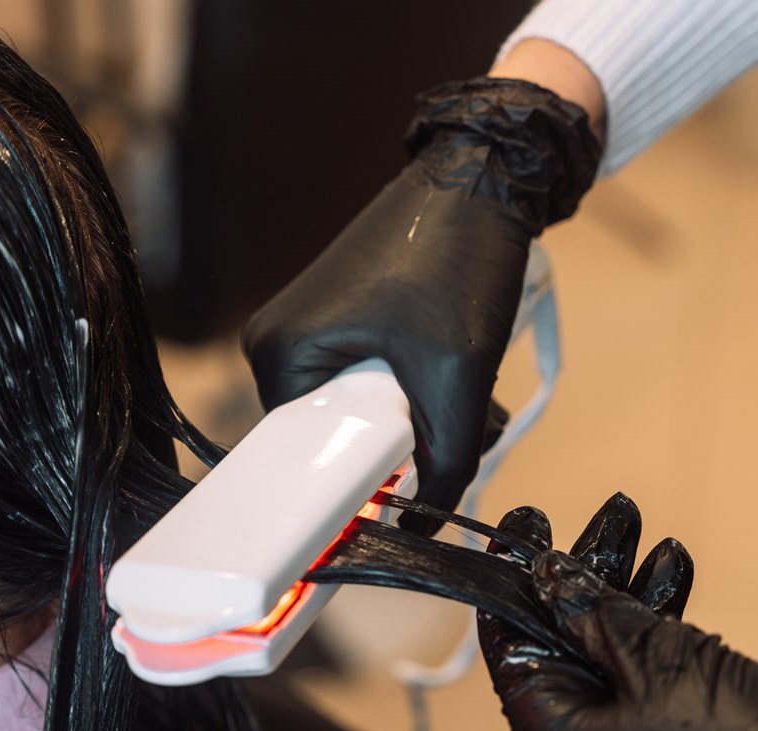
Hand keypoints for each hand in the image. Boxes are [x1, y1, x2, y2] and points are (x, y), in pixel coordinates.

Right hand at [243, 78, 599, 520]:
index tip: (393, 497)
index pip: (299, 457)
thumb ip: (444, 464)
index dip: (350, 484)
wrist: (481, 177)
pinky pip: (366, 380)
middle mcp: (276, 340)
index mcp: (278, 353)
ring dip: (414, 414)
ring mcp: (305, 326)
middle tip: (451, 416)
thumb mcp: (457, 376)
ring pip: (359, 410)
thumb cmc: (457, 259)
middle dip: (398, 441)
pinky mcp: (336, 316)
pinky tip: (445, 361)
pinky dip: (412, 386)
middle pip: (334, 435)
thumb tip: (425, 525)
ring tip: (458, 380)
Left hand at [480, 494, 757, 730]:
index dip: (514, 576)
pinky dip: (655, 625)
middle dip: (581, 569)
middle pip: (561, 639)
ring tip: (634, 524)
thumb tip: (549, 575)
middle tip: (590, 517)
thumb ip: (591, 612)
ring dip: (623, 585)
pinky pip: (644, 676)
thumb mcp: (655, 662)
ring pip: (607, 650)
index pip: (509, 642)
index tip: (523, 526)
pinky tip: (669, 568)